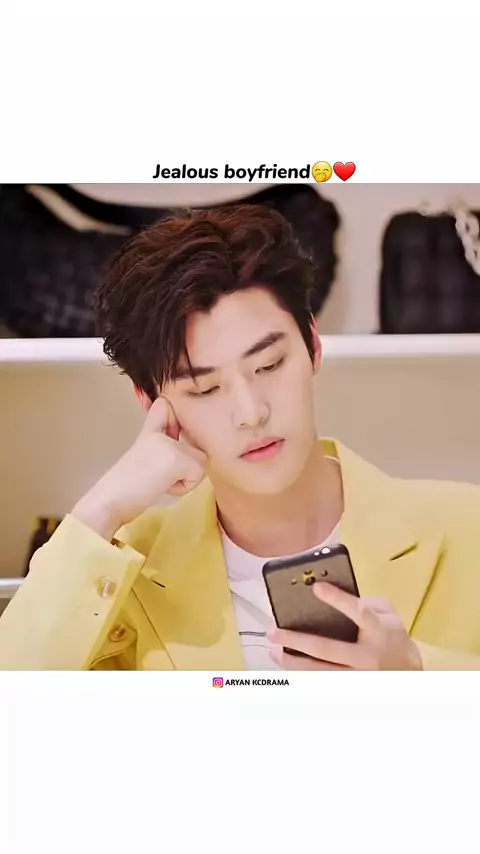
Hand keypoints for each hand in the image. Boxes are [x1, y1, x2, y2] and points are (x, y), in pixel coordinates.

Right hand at [72, 396, 206, 538]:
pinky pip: (197, 475)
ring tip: (160, 482)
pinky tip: (162, 486)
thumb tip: (187, 451)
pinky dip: (183, 488)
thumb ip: (163, 449)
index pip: (165, 405)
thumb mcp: (145, 458)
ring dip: (185, 479)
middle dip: (185, 468)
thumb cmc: (125, 487)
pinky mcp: (176, 458)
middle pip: (196, 448)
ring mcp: (169, 443)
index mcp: (150, 430)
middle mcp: (160, 431)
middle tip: (159, 475)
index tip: (169, 431)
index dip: (175, 419)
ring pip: (200, 462)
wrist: (109, 500)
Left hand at [267, 582, 422, 670]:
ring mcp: (357, 676)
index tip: (317, 588)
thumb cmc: (393, 638)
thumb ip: (366, 601)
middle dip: (297, 641)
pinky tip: (287, 664)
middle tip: (274, 632)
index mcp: (379, 631)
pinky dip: (302, 674)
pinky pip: (321, 682)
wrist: (408, 674)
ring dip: (292, 661)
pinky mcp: (349, 688)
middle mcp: (366, 656)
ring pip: (319, 671)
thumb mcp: (388, 614)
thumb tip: (335, 594)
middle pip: (327, 649)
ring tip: (273, 650)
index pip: (359, 613)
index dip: (338, 600)